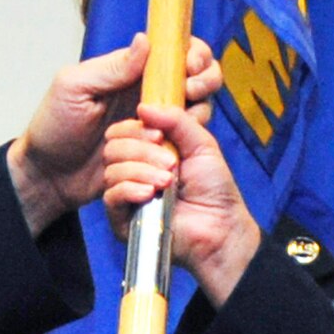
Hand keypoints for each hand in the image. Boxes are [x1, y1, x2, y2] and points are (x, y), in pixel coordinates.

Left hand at [7, 34, 221, 235]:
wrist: (49, 176)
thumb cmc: (54, 127)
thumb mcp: (74, 88)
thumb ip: (112, 67)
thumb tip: (145, 40)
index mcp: (132, 72)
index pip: (176, 52)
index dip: (193, 54)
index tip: (189, 66)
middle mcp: (151, 96)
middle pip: (200, 79)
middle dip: (204, 81)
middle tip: (189, 92)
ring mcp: (157, 125)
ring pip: (197, 113)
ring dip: (193, 117)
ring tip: (168, 128)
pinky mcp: (158, 154)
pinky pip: (183, 148)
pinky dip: (182, 146)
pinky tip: (166, 151)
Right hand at [103, 103, 259, 304]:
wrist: (221, 227)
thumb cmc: (214, 188)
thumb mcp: (200, 144)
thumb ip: (176, 120)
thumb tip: (143, 106)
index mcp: (147, 152)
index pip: (122, 132)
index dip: (137, 129)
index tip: (161, 136)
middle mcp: (133, 171)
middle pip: (113, 148)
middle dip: (142, 151)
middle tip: (171, 163)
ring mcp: (126, 195)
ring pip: (112, 171)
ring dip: (142, 172)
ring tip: (169, 182)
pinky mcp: (123, 220)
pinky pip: (111, 196)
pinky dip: (130, 190)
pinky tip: (151, 194)